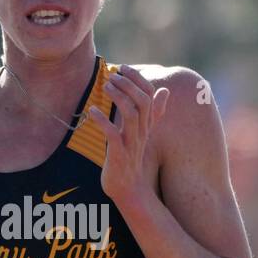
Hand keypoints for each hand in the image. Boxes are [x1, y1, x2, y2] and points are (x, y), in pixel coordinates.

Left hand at [88, 66, 168, 208]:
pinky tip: (92, 111)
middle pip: (142, 102)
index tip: (123, 68)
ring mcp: (131, 144)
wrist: (129, 189)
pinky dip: (102, 121)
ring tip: (105, 86)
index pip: (150, 96)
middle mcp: (142, 132)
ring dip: (118, 97)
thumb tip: (165, 90)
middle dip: (128, 85)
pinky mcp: (119, 156)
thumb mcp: (143, 133)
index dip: (138, 79)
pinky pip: (112, 135)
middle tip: (112, 75)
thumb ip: (153, 112)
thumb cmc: (132, 158)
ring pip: (131, 115)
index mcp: (147, 125)